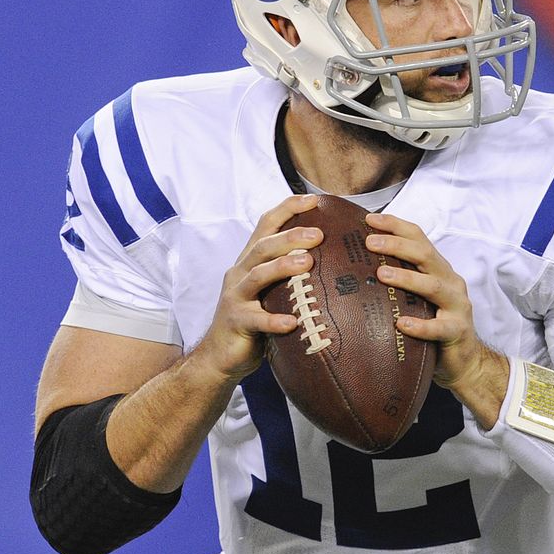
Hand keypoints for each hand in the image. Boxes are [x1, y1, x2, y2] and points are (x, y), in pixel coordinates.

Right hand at [195, 195, 323, 383]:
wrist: (220, 354)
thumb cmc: (253, 321)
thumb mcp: (271, 292)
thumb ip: (290, 275)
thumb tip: (333, 260)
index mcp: (250, 261)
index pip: (266, 225)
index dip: (287, 209)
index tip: (314, 199)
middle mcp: (240, 272)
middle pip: (263, 246)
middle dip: (290, 236)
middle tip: (318, 233)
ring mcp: (235, 297)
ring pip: (257, 275)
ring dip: (282, 267)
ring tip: (308, 263)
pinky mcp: (236, 322)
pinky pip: (256, 319)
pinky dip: (274, 320)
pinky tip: (293, 323)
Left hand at [364, 212, 504, 402]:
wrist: (465, 361)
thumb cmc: (434, 324)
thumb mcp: (416, 297)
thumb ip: (399, 280)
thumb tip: (358, 265)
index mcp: (438, 269)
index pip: (419, 238)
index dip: (396, 225)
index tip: (368, 219)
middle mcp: (450, 281)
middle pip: (425, 255)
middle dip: (397, 244)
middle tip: (369, 242)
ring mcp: (457, 305)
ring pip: (434, 286)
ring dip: (407, 278)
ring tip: (381, 274)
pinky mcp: (457, 331)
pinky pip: (438, 327)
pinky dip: (420, 325)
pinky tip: (401, 324)